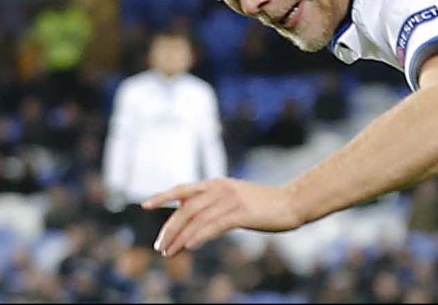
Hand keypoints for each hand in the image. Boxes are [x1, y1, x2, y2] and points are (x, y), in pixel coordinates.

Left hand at [143, 178, 302, 257]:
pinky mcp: (242, 212)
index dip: (163, 196)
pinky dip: (199, 236)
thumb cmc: (264, 204)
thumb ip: (214, 203)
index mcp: (217, 183)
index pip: (183, 189)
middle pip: (186, 208)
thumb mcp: (235, 198)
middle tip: (159, 246)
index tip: (145, 205)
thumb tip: (191, 215)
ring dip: (180, 237)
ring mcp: (231, 199)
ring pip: (197, 219)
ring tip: (170, 253)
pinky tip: (190, 246)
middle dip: (169, 228)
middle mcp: (221, 188)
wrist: (292, 203)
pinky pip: (215, 226)